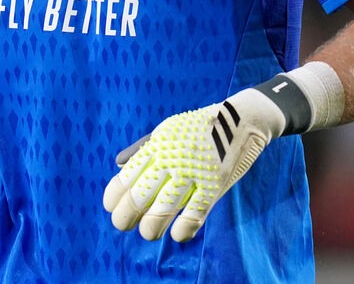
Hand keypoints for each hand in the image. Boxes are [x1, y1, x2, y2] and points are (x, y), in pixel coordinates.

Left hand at [102, 87, 286, 241]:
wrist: (242, 120)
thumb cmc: (199, 128)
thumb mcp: (167, 130)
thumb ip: (142, 148)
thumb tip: (118, 164)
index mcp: (157, 145)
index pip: (126, 176)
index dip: (114, 196)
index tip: (110, 207)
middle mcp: (170, 159)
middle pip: (139, 195)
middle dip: (125, 216)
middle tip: (122, 224)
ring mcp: (192, 173)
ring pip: (163, 209)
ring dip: (150, 227)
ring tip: (147, 232)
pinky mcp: (214, 185)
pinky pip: (194, 214)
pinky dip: (183, 229)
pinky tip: (176, 234)